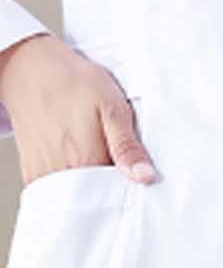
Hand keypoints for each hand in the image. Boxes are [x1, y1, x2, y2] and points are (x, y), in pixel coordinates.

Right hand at [0, 34, 156, 187]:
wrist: (31, 69)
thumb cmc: (74, 84)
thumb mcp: (112, 108)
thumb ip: (127, 146)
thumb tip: (145, 177)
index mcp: (86, 161)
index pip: (117, 195)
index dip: (132, 190)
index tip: (143, 180)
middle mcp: (62, 173)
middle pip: (97, 198)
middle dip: (114, 190)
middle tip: (123, 166)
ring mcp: (44, 174)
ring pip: (78, 195)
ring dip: (94, 186)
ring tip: (101, 159)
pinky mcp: (34, 171)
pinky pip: (58, 191)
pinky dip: (74, 185)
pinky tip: (83, 163)